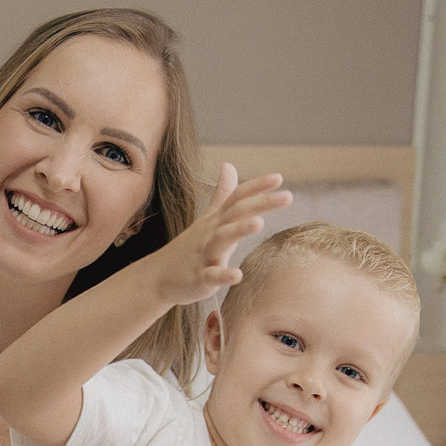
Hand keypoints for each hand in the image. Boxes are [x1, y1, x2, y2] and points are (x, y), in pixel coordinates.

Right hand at [150, 165, 291, 305]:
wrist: (158, 277)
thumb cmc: (188, 249)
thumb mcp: (207, 219)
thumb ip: (222, 194)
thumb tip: (229, 165)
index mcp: (216, 220)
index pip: (237, 198)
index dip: (256, 187)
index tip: (278, 178)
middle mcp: (211, 233)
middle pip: (235, 214)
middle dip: (260, 204)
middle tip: (287, 196)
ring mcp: (204, 256)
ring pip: (221, 239)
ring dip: (239, 230)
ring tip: (259, 223)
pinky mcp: (199, 279)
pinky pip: (211, 276)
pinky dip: (223, 275)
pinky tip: (237, 275)